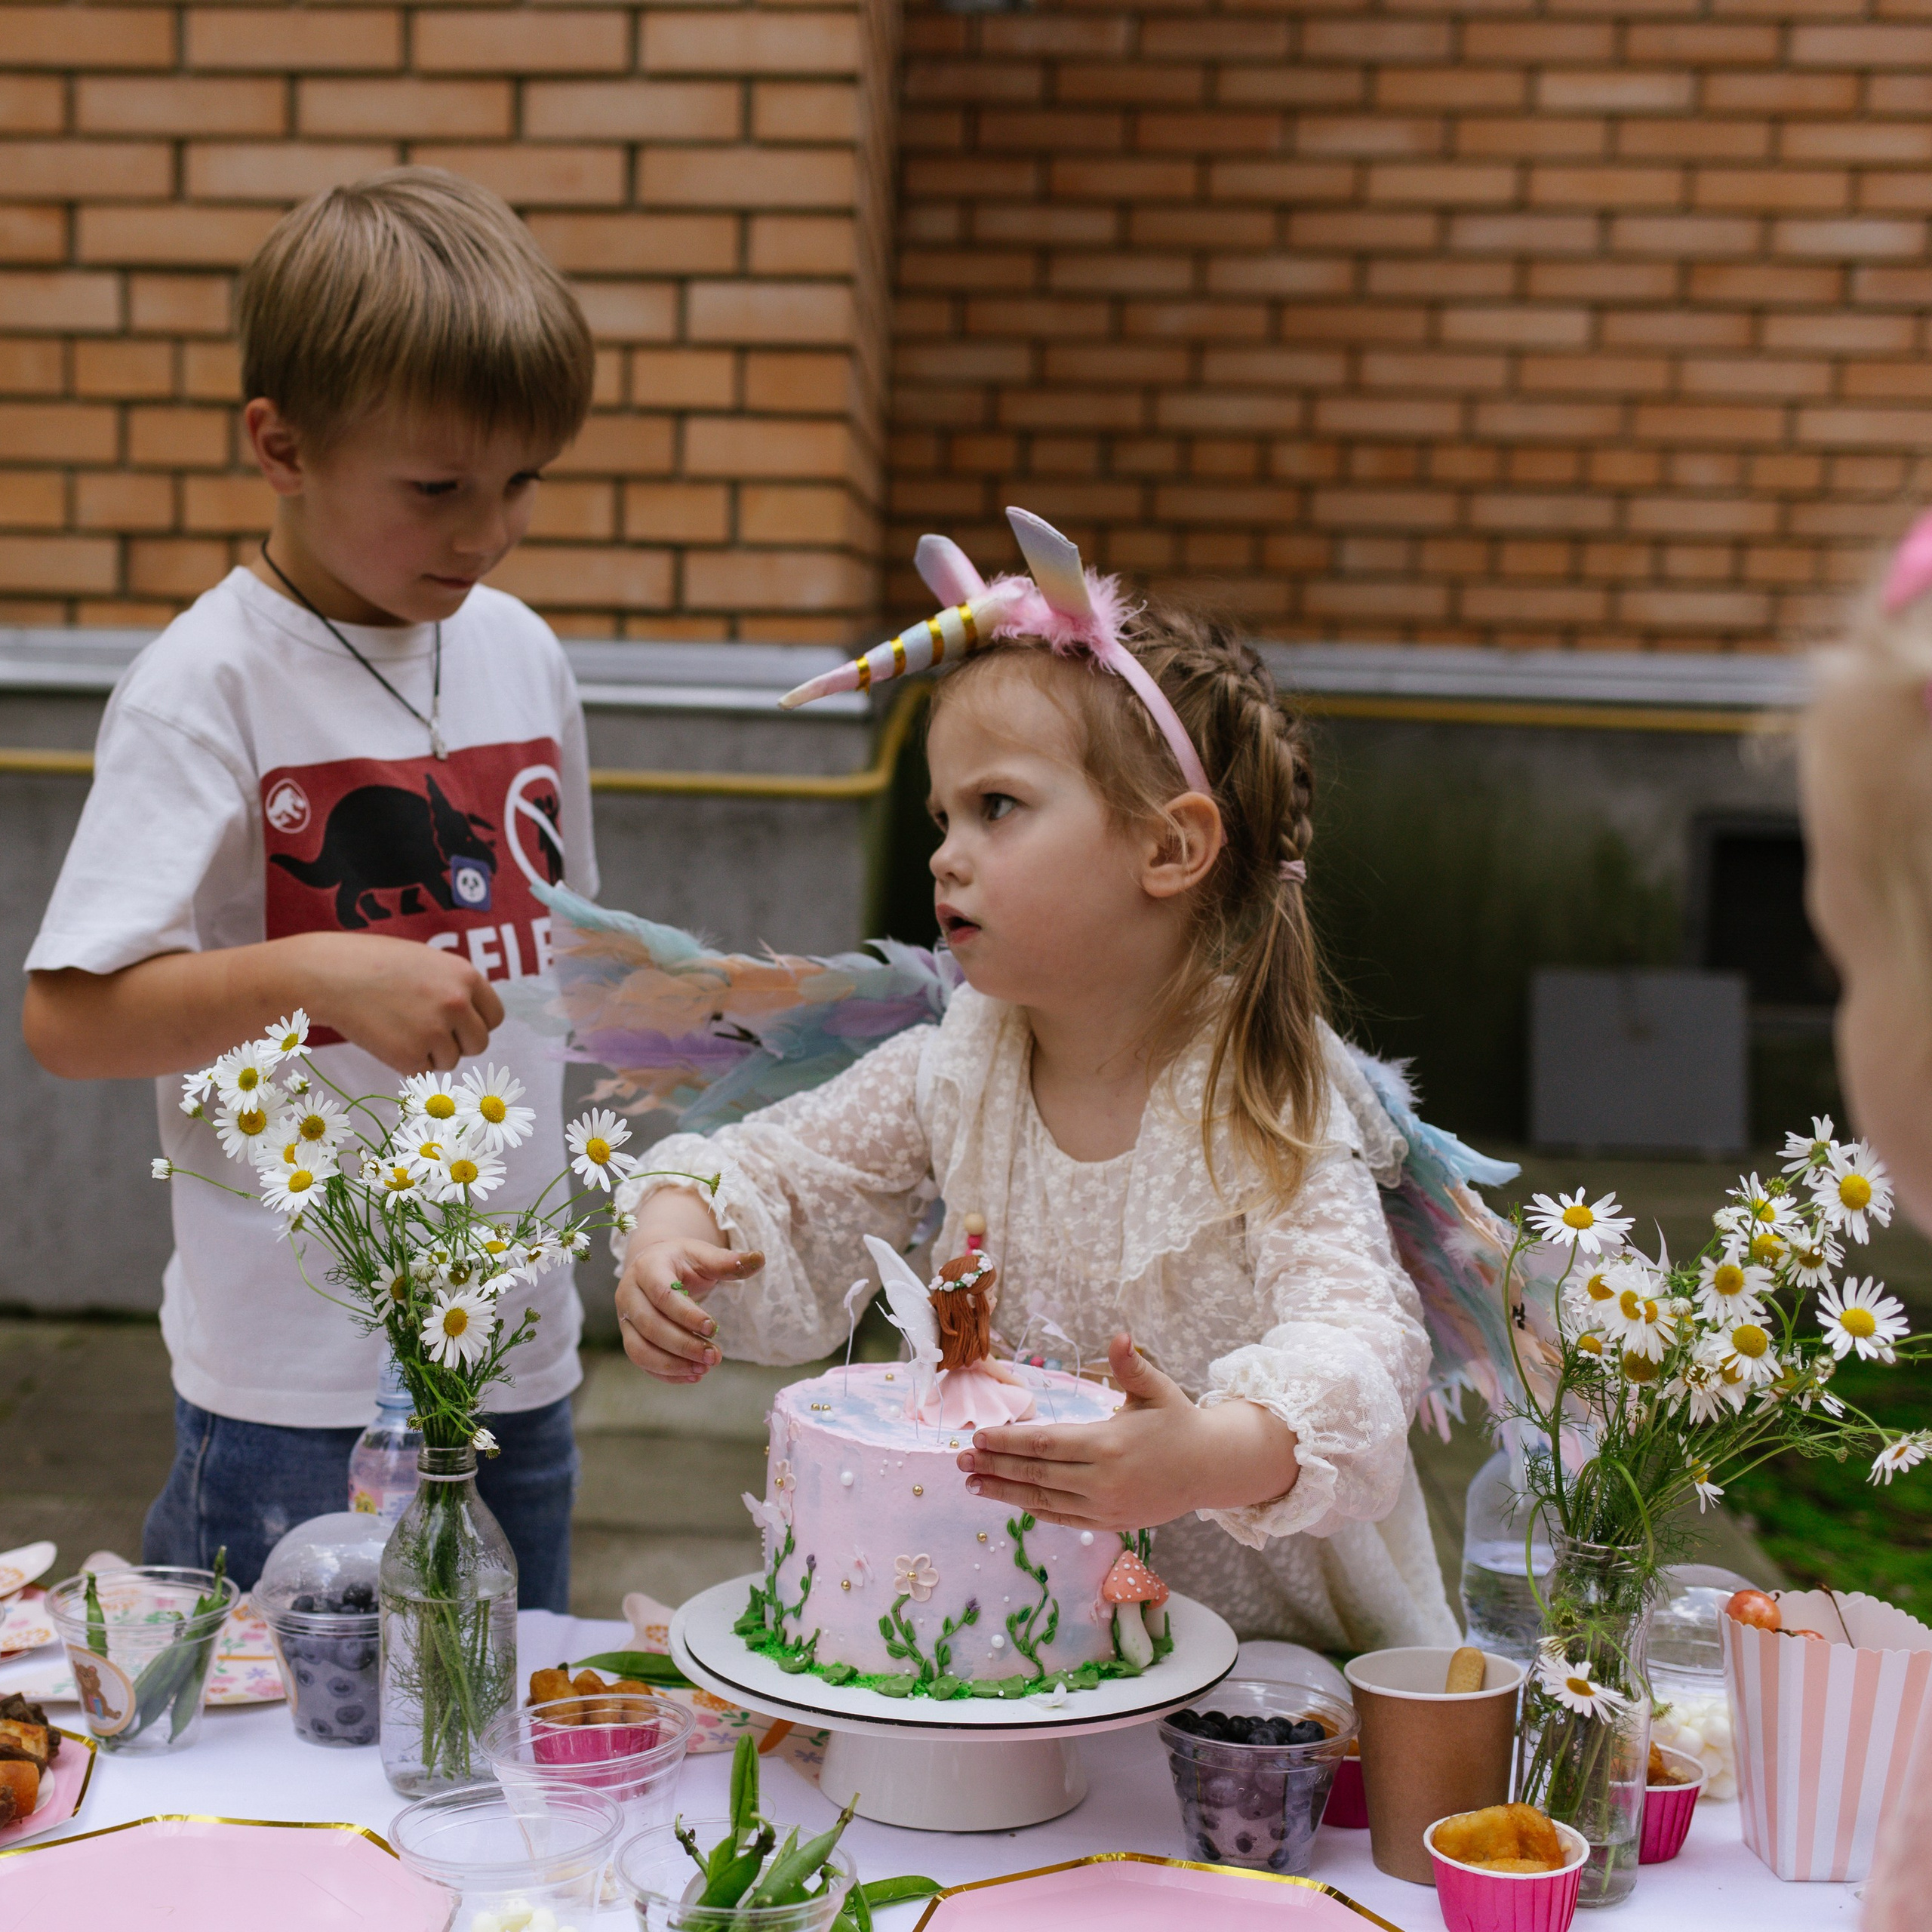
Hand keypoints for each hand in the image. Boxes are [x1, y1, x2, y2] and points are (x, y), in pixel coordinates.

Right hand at [292, 932, 503, 1073]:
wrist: (330, 975)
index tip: (460, 1026)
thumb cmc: (374, 963)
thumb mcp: (427, 961)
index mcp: (466, 976)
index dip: (477, 1023)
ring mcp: (435, 1031)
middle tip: (429, 1034)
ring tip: (400, 1029)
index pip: (494, 1017)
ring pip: (450, 1061)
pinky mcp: (409, 1056)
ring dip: (430, 1054)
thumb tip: (473, 1016)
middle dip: (458, 1044)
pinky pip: (421, 1072)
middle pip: (479, 1044)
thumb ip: (454, 986)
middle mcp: (457, 1004)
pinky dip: (406, 1063)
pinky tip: (386, 1038)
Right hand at [615, 1231, 764, 1383]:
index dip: (687, 1315)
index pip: (662, 1295)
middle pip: (651, 1326)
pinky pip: (641, 1362)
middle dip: (683, 1345)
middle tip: (714, 1357)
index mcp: (647, 1268)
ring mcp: (624, 1318)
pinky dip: (665, 1373)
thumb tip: (759, 1258)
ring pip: (640, 1349)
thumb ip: (729, 1261)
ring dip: (672, 1365)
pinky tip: (692, 1375)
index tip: (713, 1328)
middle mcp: (629, 1294)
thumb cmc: (682, 1261)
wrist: (654, 1264)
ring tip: (704, 1369)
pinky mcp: (629, 1337)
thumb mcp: (703, 1255)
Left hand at [955, 1332, 1299, 1529]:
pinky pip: (1063, 1517)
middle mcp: (1103, 1479)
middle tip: (960, 1460)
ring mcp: (1105, 1505)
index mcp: (1109, 1443)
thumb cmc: (1179, 1422)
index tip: (979, 1436)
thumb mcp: (1157, 1389)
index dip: (1008, 1441)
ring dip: (1005, 1491)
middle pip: (1036, 1473)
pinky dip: (1034, 1509)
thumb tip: (1118, 1336)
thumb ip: (1131, 1365)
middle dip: (995, 1466)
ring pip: (1044, 1499)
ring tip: (972, 1483)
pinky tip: (1010, 1500)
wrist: (1210, 1469)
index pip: (1045, 1443)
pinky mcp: (1110, 1523)